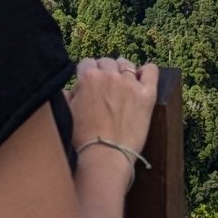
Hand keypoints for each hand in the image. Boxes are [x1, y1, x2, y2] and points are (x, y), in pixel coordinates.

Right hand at [67, 57, 157, 192]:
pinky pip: (151, 70)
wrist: (104, 155)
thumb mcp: (66, 113)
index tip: (87, 83)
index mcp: (88, 78)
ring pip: (126, 64)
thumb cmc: (81, 139)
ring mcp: (130, 83)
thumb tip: (72, 90)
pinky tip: (141, 79)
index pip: (86, 63)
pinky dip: (146, 71)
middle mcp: (110, 75)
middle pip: (107, 62)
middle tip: (103, 87)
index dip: (86, 73)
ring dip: (121, 71)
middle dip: (103, 72)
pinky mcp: (147, 94)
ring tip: (120, 84)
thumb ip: (68, 95)